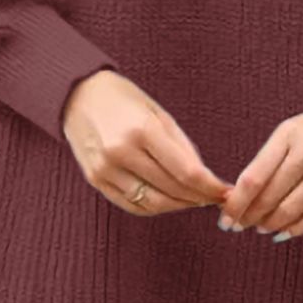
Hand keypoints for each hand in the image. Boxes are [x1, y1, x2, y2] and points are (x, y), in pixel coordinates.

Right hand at [62, 69, 232, 216]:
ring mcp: (105, 169)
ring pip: (152, 203)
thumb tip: (204, 178)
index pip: (185, 171)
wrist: (77, 94)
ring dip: (178, 206)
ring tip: (194, 200)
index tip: (225, 192)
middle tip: (215, 198)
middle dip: (198, 198)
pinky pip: (131, 205)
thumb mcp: (158, 113)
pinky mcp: (95, 180)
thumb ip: (181, 146)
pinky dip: (154, 208)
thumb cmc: (123, 98)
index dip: (210, 187)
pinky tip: (168, 201)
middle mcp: (121, 152)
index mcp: (142, 130)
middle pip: (171, 190)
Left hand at [217, 82, 302, 240]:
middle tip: (238, 226)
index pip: (254, 176)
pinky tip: (286, 232)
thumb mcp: (296, 126)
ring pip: (292, 209)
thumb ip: (274, 155)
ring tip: (261, 228)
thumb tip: (246, 191)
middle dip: (250, 217)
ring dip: (271, 224)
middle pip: (270, 196)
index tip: (224, 217)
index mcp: (289, 132)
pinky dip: (298, 228)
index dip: (236, 203)